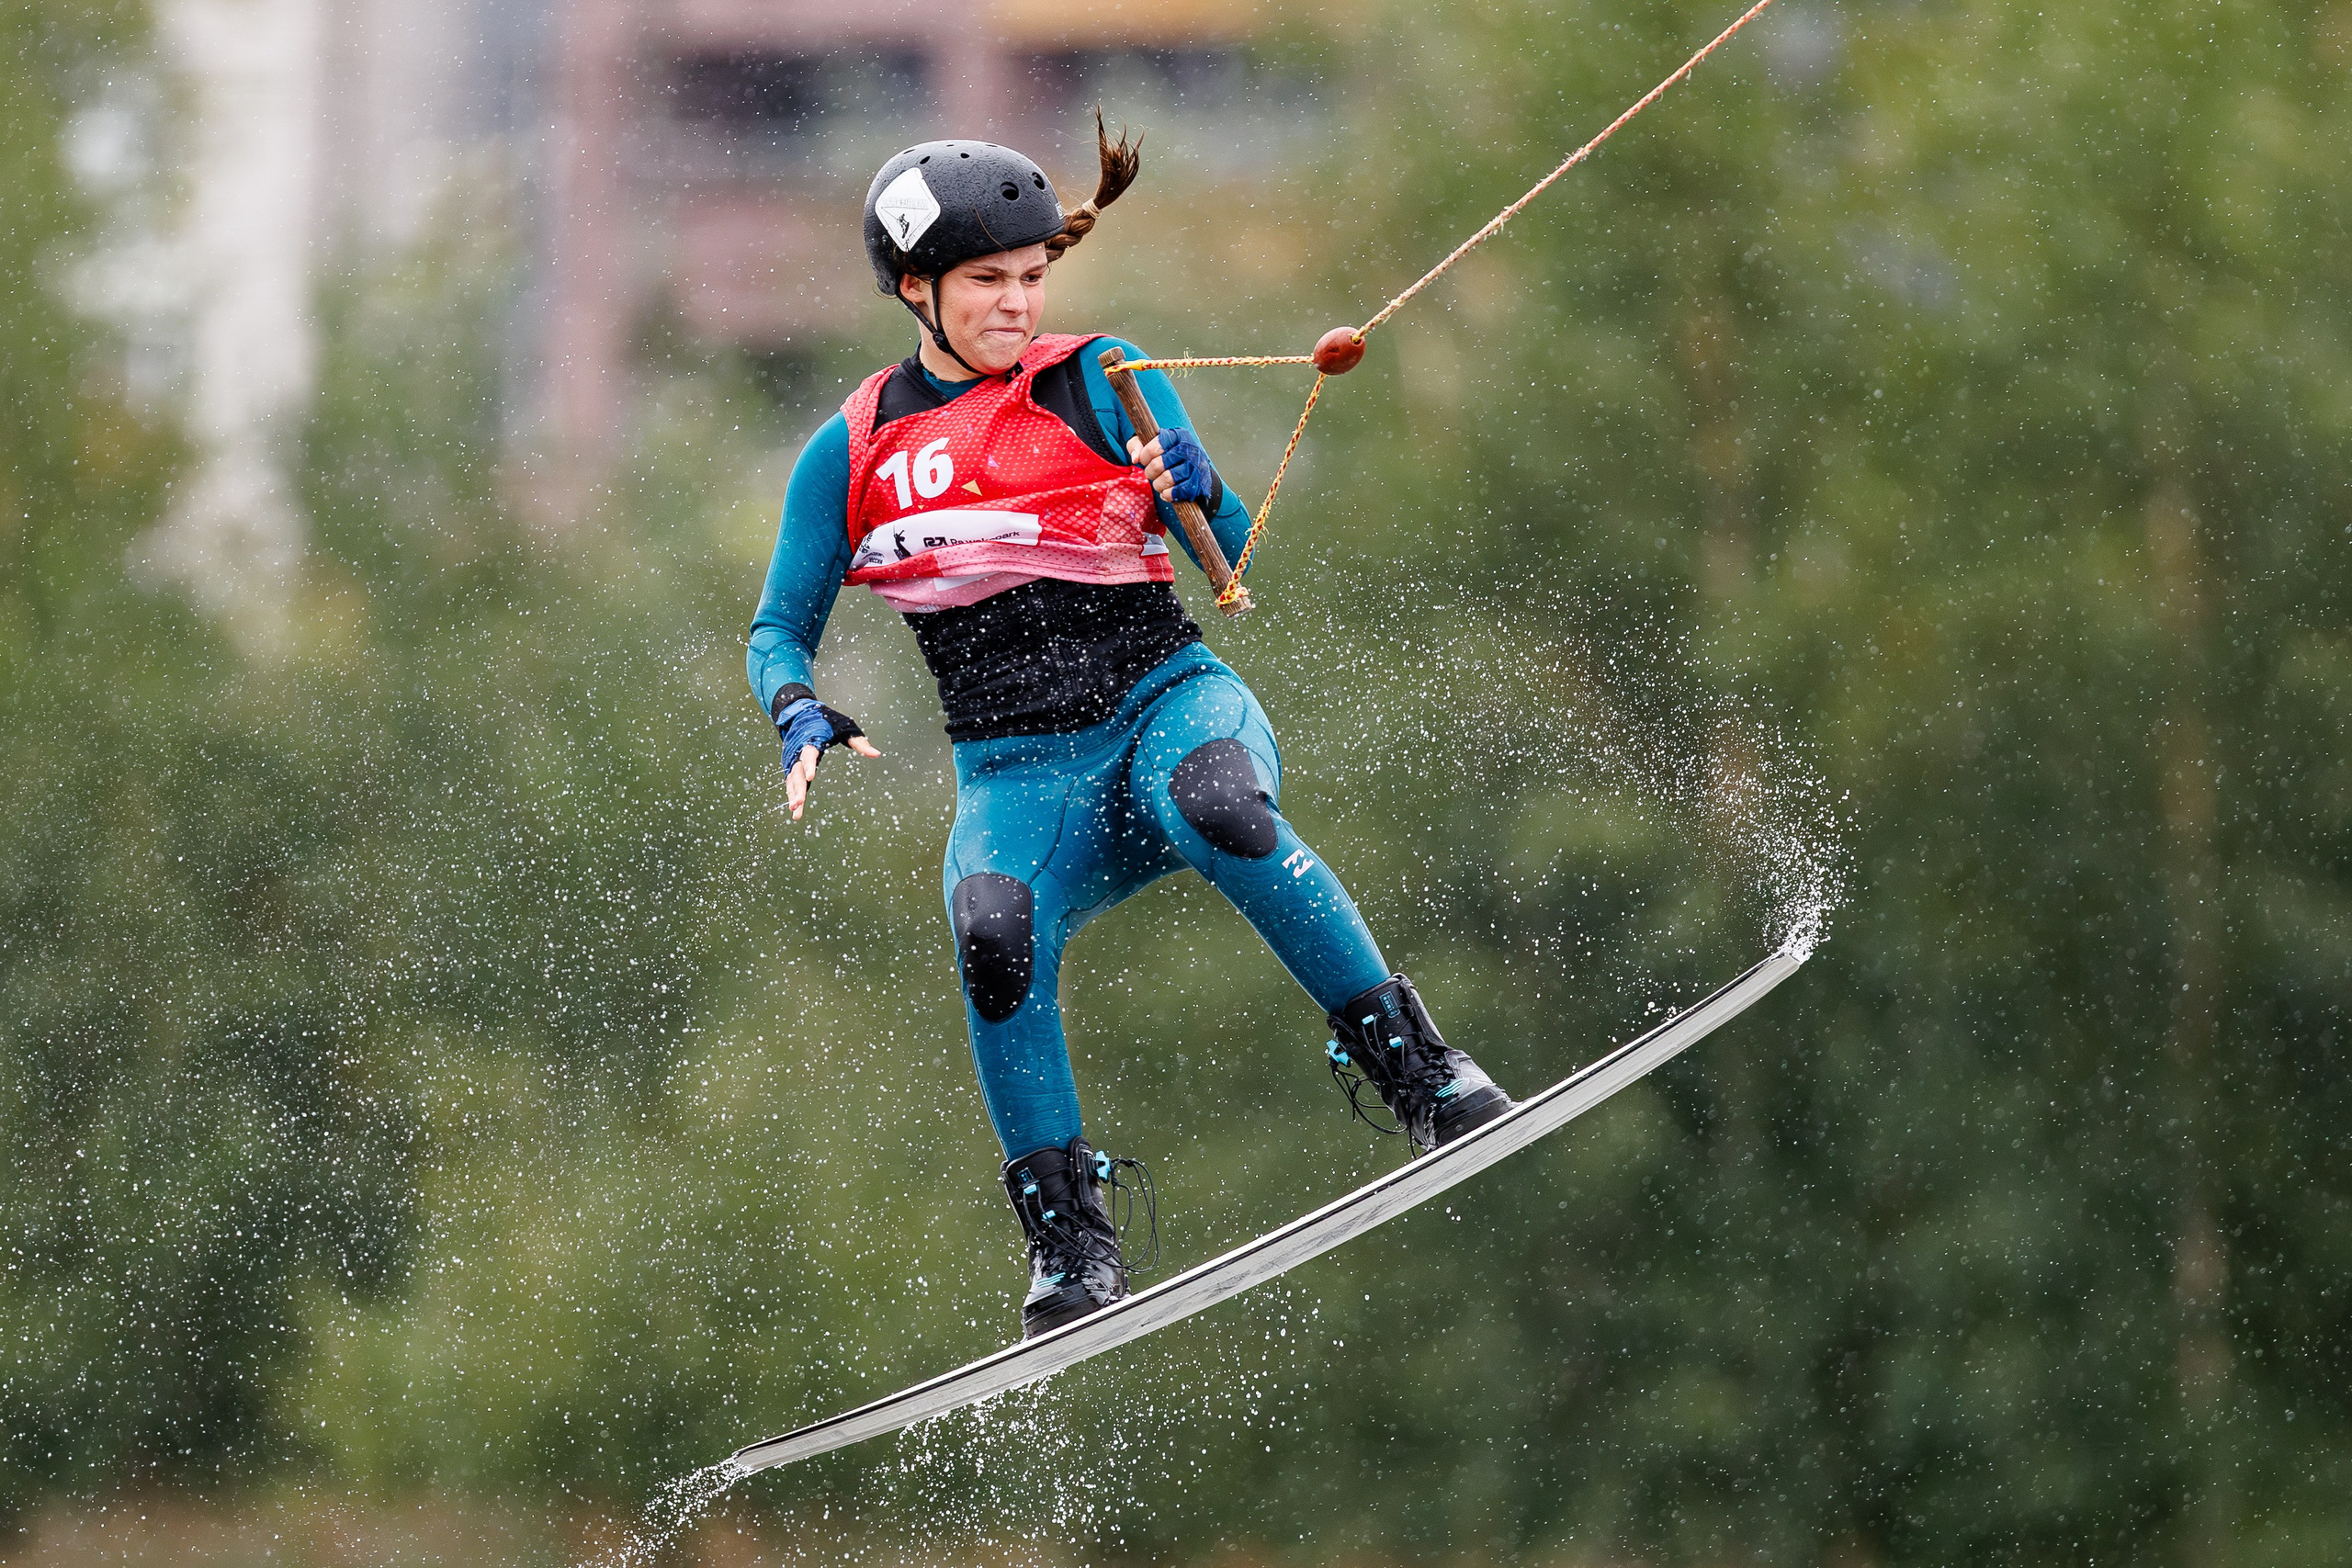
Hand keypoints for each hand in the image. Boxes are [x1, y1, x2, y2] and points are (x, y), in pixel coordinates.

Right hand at [776, 699, 880, 820]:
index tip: (811, 778)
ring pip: (791, 779)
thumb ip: (859, 742)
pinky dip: (792, 794)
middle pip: (797, 770)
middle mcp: (798, 750)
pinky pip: (790, 782)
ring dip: (793, 794)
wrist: (800, 714)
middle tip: (800, 802)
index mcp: (812, 738)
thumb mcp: (845, 727)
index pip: (809, 753)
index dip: (809, 765)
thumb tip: (877, 754)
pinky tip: (796, 810)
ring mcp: (793, 758)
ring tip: (795, 811)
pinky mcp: (791, 765)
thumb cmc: (826, 720)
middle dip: (798, 787)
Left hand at [1125, 426, 1215, 504]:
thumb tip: (1135, 458)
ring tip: (1158, 483)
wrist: (1196, 467)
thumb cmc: (1169, 454)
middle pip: (1158, 464)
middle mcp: (1188, 448)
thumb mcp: (1151, 442)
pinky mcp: (1197, 483)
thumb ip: (1137, 445)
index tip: (1145, 460)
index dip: (1145, 456)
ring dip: (1157, 484)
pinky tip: (1166, 491)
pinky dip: (1167, 494)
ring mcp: (1194, 466)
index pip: (1155, 446)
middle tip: (1151, 473)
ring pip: (1167, 479)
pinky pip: (1176, 492)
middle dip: (1150, 472)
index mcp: (1177, 435)